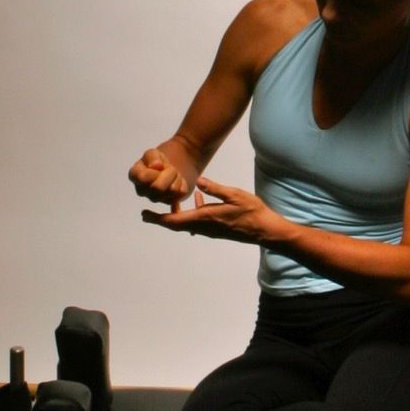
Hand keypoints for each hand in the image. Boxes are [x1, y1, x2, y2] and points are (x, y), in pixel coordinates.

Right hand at [128, 148, 190, 208]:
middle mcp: (141, 191)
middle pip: (159, 187)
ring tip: (173, 174)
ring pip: (171, 191)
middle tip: (170, 168)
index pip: (144, 178)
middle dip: (169, 173)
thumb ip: (152, 156)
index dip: (155, 171)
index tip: (159, 165)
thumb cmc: (157, 160)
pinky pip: (180, 194)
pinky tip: (176, 181)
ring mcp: (155, 198)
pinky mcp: (169, 201)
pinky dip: (182, 184)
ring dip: (176, 178)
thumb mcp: (153, 153)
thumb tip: (156, 165)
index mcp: (134, 176)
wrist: (169, 166)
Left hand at [140, 177, 278, 243]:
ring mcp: (211, 230)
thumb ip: (215, 188)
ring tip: (171, 202)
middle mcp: (204, 226)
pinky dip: (192, 213)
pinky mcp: (217, 229)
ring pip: (187, 223)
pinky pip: (198, 221)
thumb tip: (197, 181)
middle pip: (176, 224)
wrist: (265, 230)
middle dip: (161, 219)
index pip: (175, 220)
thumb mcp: (234, 195)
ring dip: (176, 215)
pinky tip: (199, 200)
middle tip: (146, 213)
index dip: (158, 217)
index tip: (144, 214)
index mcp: (205, 217)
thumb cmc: (251, 211)